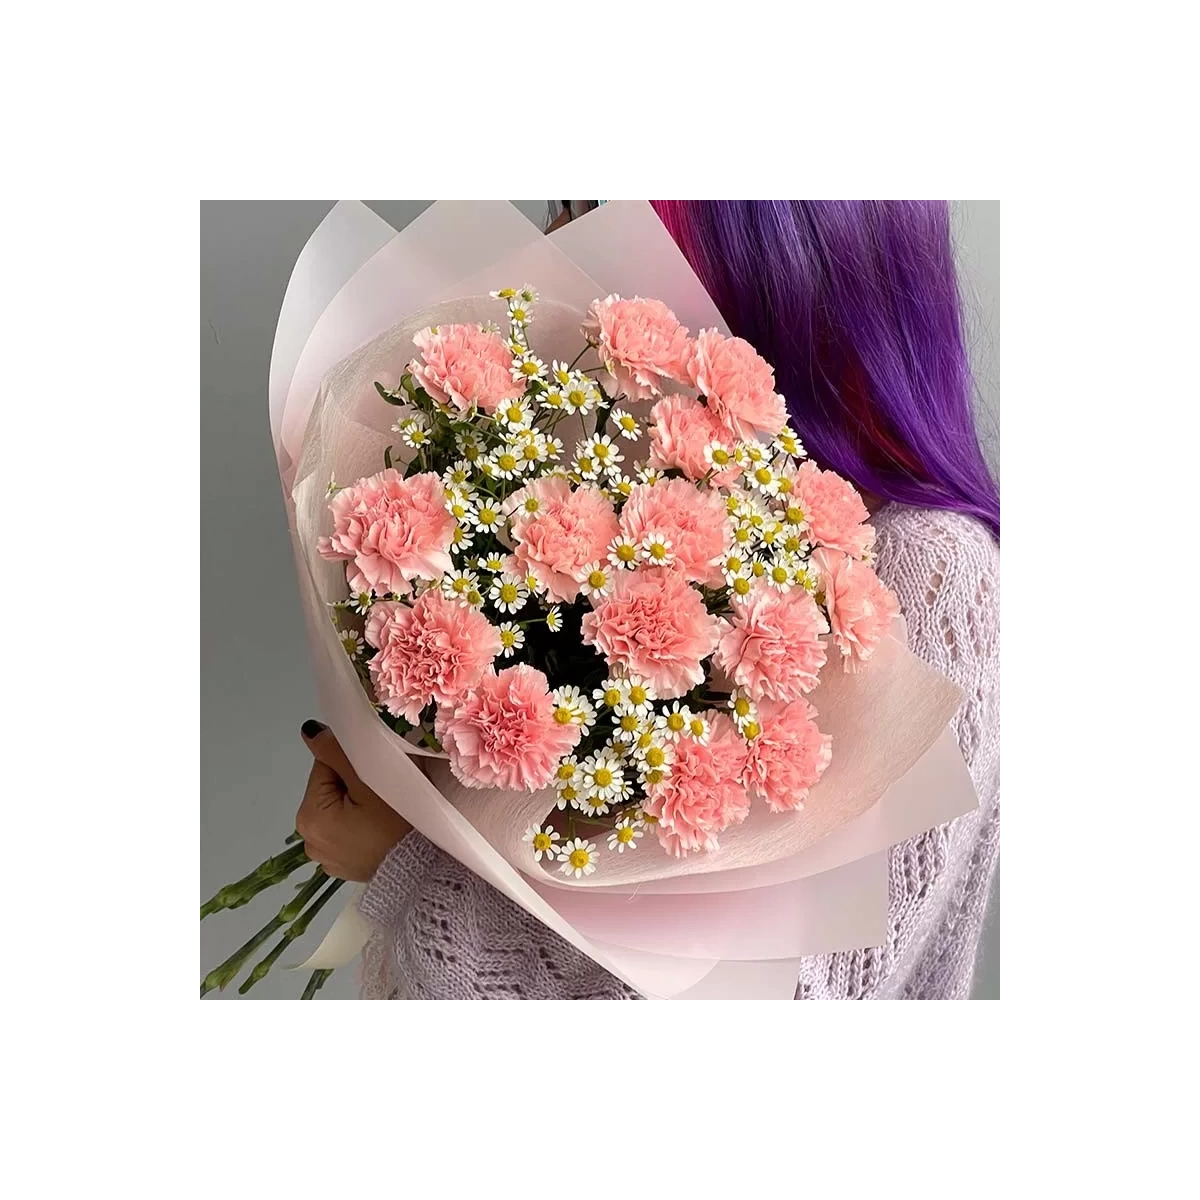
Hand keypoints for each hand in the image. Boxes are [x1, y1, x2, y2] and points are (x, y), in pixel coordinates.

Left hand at [295, 720, 411, 881]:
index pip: (325, 767)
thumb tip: (309, 731)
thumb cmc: (398, 821)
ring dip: (359, 805)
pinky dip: (362, 826)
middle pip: (330, 790)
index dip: (352, 764)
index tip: (377, 775)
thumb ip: (337, 752)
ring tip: (387, 813)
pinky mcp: (345, 867)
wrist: (427, 869)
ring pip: (341, 810)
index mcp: (309, 817)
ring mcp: (327, 858)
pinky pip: (349, 833)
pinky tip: (383, 830)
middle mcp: (310, 841)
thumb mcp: (369, 779)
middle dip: (354, 785)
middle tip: (386, 794)